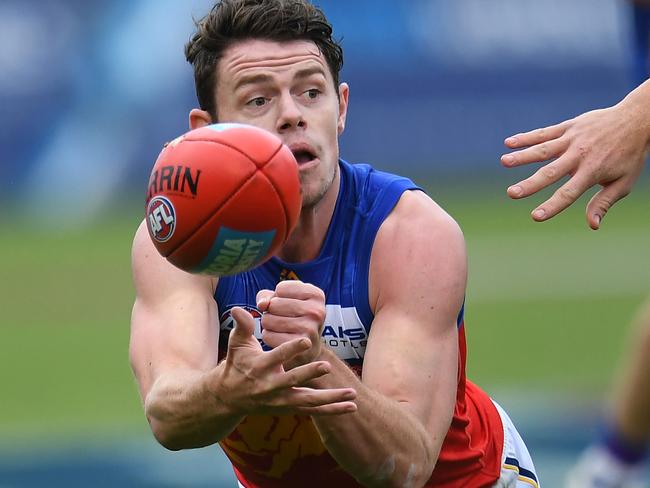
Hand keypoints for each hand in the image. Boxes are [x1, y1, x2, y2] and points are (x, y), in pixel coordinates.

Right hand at [215, 306, 355, 415]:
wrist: (229, 397)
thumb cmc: (237, 363)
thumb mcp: (237, 344)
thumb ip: (242, 326)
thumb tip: (237, 307)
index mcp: (260, 367)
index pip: (276, 356)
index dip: (291, 349)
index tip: (305, 340)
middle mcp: (271, 386)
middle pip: (293, 380)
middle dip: (310, 374)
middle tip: (327, 366)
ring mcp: (281, 400)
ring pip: (308, 400)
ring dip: (331, 398)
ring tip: (351, 393)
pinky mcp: (289, 409)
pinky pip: (313, 411)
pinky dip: (332, 410)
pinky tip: (351, 407)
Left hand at [257, 280, 325, 368]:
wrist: (308, 350)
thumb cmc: (293, 318)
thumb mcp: (285, 300)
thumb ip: (267, 296)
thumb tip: (262, 305)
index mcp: (316, 295)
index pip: (281, 288)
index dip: (277, 297)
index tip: (287, 305)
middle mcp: (317, 311)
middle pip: (274, 304)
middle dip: (270, 312)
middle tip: (281, 319)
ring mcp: (310, 329)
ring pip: (268, 320)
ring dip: (268, 324)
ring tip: (280, 328)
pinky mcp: (298, 347)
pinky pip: (268, 336)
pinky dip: (268, 337)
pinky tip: (278, 339)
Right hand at [501, 102, 647, 228]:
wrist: (637, 120)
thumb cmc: (629, 156)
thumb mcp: (623, 182)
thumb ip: (603, 202)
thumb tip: (593, 225)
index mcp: (592, 172)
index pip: (569, 193)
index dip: (552, 206)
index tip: (536, 216)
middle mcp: (580, 155)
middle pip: (551, 173)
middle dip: (530, 184)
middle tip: (511, 193)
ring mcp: (572, 139)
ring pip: (543, 149)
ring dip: (523, 156)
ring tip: (504, 162)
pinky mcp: (568, 127)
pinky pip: (544, 133)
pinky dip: (526, 137)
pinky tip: (509, 143)